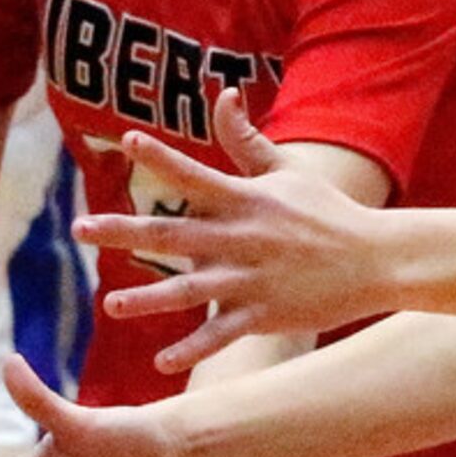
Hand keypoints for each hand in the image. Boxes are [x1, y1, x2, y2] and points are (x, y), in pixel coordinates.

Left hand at [75, 89, 392, 372]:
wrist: (377, 259)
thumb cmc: (327, 211)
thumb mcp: (287, 170)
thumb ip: (246, 139)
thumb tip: (222, 94)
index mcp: (246, 200)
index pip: (195, 176)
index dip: (162, 158)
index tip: (127, 142)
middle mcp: (243, 238)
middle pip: (173, 234)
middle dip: (124, 231)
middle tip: (79, 228)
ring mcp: (253, 279)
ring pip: (191, 291)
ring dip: (149, 299)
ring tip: (112, 304)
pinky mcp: (265, 313)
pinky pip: (222, 335)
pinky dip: (193, 350)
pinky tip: (162, 362)